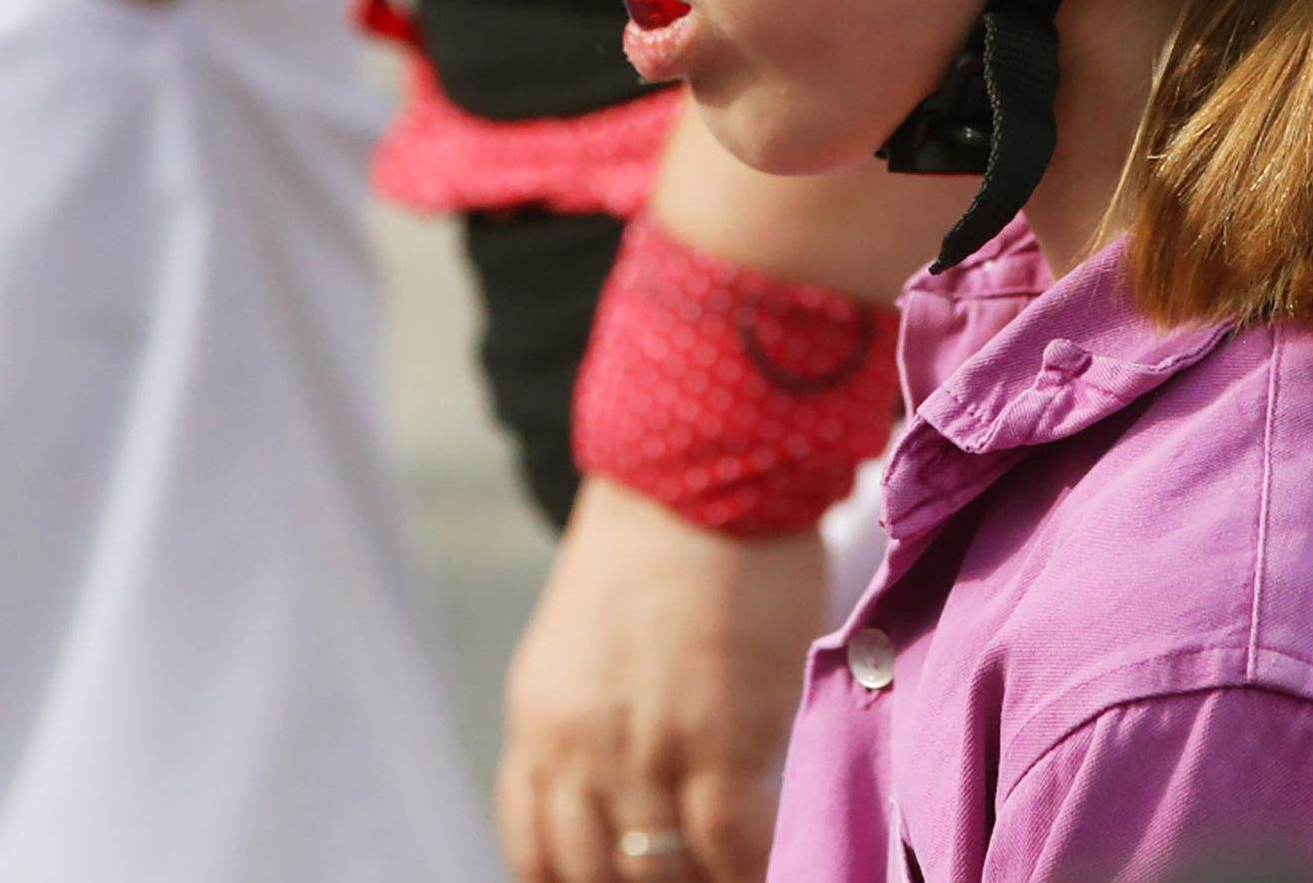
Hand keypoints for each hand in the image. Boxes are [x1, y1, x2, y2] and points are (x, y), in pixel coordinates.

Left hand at [499, 477, 826, 882]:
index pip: (534, 851)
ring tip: (738, 874)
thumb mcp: (589, 641)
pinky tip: (777, 865)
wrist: (703, 471)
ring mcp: (643, 748)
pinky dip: (751, 871)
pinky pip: (728, 847)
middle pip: (594, 876)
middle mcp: (576, 747)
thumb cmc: (664, 540)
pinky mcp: (717, 738)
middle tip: (685, 881)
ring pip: (660, 873)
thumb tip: (636, 795)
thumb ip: (594, 721)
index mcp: (538, 721)